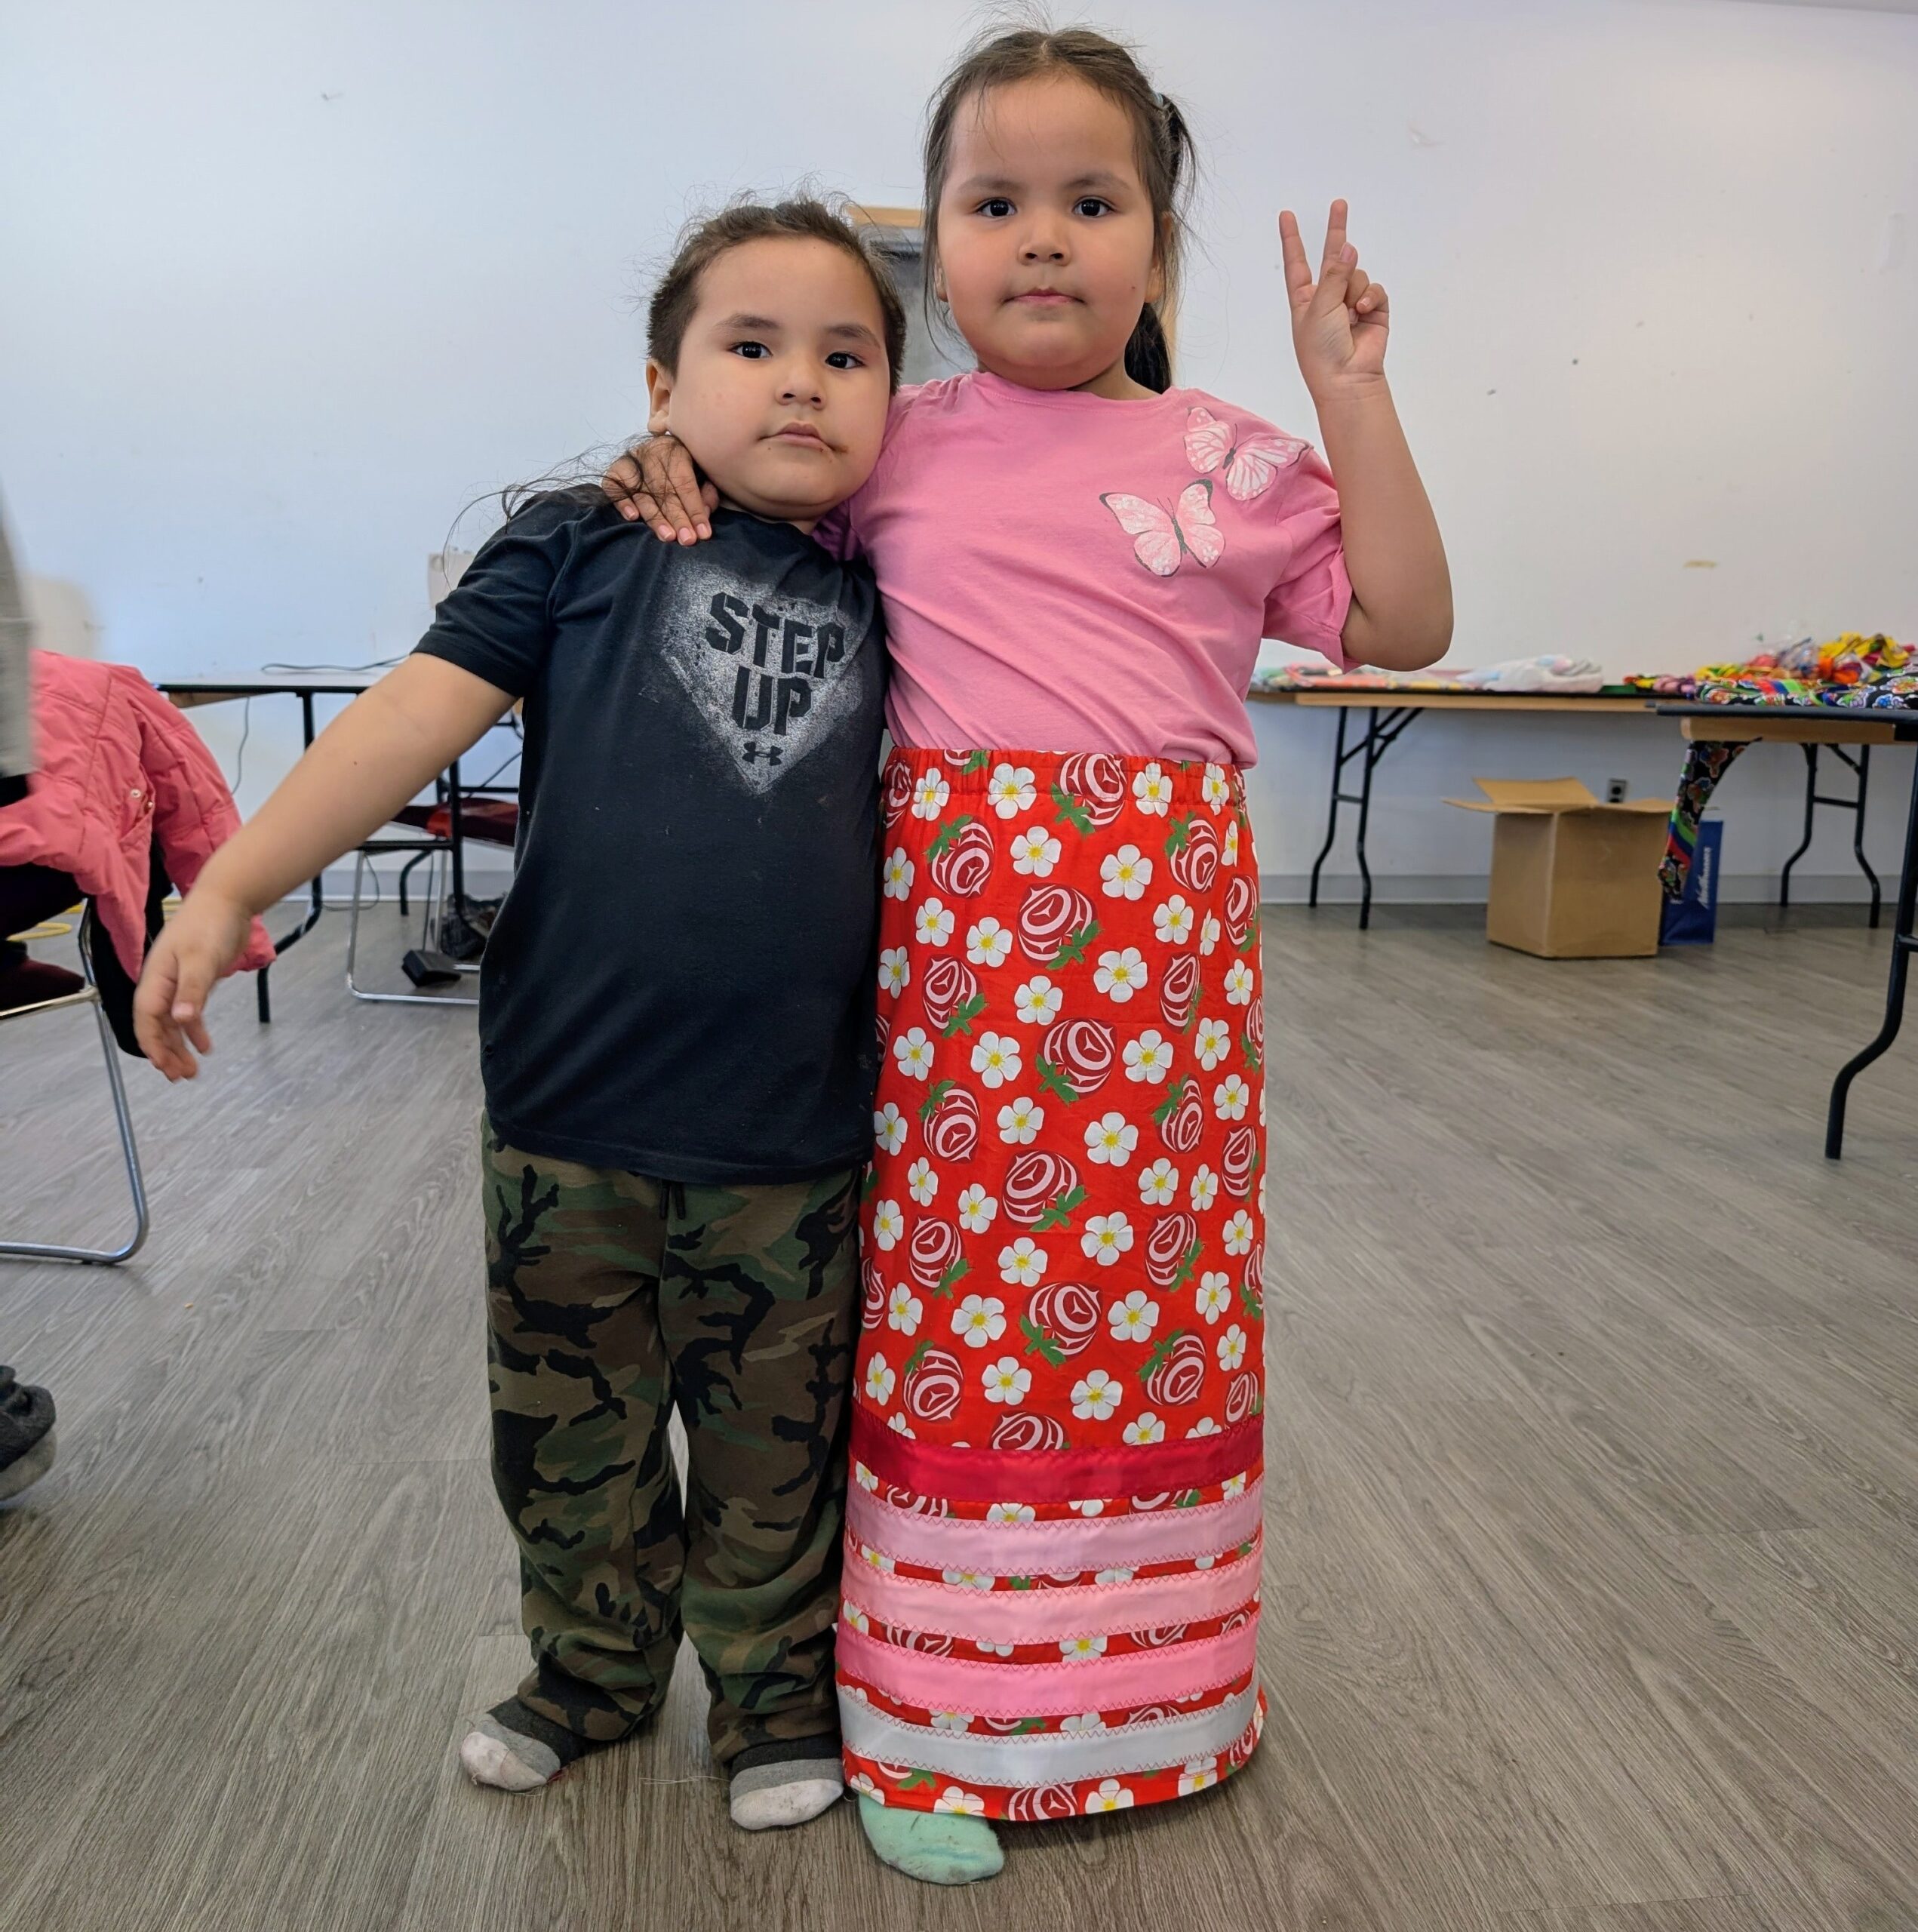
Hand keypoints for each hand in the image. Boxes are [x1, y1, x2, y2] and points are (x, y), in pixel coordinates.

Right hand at [132, 887, 252, 1079]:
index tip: (163, 1067)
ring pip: (173, 1022)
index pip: (147, 1018)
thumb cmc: (209, 925)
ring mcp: (177, 982)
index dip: (153, 1044)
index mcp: (156, 978)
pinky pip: (188, 1012)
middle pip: (157, 1025)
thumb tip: (180, 1020)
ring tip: (191, 1070)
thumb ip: (191, 991)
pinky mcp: (195, 981)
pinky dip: (195, 1030)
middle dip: (166, 1052)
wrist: (227, 901)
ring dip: (180, 1046)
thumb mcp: (200, 959)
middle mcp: (162, 983)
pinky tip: (205, 1046)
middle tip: (181, 1077)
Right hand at [601, 434, 717, 543]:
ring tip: (667, 536)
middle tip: (687, 539)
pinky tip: (632, 517)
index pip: (684, 482)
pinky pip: (614, 487)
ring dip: (655, 517)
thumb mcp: (702, 476)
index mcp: (675, 450)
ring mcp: (631, 461)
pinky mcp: (615, 470)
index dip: (694, 509)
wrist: (655, 454)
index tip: (703, 533)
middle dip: (677, 517)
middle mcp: (651, 453)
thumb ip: (706, 493)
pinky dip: (622, 502)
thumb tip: (704, 514)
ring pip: (642, 492)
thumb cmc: (684, 470)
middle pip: (664, 489)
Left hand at [1280, 199, 1388, 401]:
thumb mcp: (1319, 308)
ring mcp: (1351, 304)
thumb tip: (1347, 248)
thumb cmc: (1321, 351)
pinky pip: (1374, 289)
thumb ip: (1334, 275)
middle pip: (1332, 258)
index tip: (1286, 216)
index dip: (1292, 239)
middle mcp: (1328, 299)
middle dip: (1336, 231)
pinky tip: (1362, 313)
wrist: (1347, 379)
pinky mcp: (1373, 310)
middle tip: (1339, 204)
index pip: (1297, 263)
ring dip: (1353, 289)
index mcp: (1305, 301)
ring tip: (1349, 313)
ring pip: (1357, 274)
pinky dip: (1369, 298)